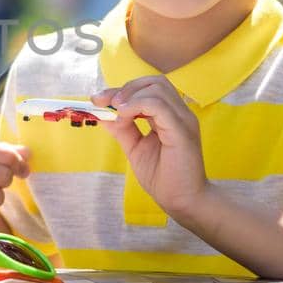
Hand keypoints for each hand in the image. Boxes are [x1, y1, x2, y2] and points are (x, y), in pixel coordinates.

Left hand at [91, 77, 206, 216]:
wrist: (182, 202)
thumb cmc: (163, 177)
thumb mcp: (135, 148)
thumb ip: (122, 128)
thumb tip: (102, 113)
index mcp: (170, 116)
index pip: (148, 88)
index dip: (122, 89)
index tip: (98, 99)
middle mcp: (180, 113)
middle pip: (154, 81)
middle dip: (126, 88)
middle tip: (106, 103)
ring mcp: (183, 119)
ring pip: (157, 87)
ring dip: (130, 96)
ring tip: (117, 114)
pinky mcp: (181, 130)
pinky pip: (159, 105)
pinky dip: (137, 105)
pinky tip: (124, 117)